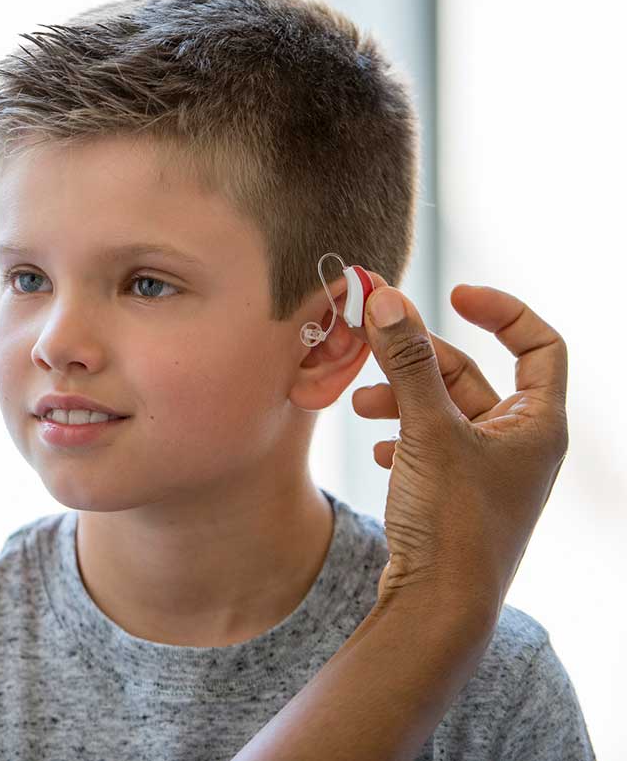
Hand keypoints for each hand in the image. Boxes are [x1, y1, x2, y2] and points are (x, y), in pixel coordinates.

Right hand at [351, 280, 568, 610]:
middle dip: (418, 361)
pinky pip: (428, 444)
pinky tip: (378, 450)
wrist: (438, 606)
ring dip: (400, 398)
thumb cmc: (451, 520)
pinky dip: (401, 436)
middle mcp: (519, 443)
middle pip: (471, 374)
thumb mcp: (426, 428)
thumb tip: (386, 297)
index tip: (454, 294)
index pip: (539, 344)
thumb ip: (405, 360)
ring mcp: (488, 470)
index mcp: (537, 424)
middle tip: (373, 346)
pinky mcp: (456, 494)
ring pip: (442, 410)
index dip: (502, 311)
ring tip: (361, 406)